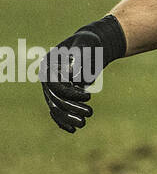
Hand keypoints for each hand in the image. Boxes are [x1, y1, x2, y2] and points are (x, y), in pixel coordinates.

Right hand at [39, 16, 125, 132]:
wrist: (92, 47)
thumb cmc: (90, 43)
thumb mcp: (88, 45)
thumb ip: (80, 57)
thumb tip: (71, 76)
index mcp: (49, 66)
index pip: (55, 86)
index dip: (70, 94)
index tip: (89, 96)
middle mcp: (47, 78)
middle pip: (55, 98)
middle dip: (72, 108)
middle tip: (90, 113)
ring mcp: (51, 87)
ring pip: (56, 107)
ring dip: (68, 117)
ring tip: (83, 124)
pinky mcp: (59, 94)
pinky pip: (58, 110)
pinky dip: (63, 120)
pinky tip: (72, 130)